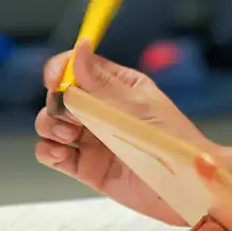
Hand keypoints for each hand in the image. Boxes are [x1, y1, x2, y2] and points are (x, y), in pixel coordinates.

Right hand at [33, 41, 213, 225]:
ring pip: (51, 123)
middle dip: (57, 104)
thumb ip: (101, 82)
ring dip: (49, 126)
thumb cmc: (169, 139)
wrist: (184, 185)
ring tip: (68, 137)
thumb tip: (80, 46)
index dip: (60, 69)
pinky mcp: (85, 166)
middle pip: (59, 96)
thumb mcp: (135, 106)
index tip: (54, 81)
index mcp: (117, 86)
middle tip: (73, 120)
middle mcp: (100, 109)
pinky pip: (51, 153)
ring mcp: (91, 138)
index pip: (78, 67)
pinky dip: (47, 151)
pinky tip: (61, 154)